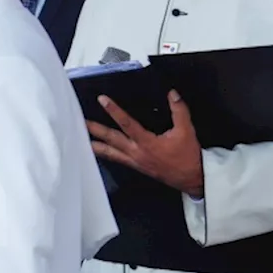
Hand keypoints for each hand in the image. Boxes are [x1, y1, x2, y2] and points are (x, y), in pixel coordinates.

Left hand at [88, 90, 203, 196]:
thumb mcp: (186, 131)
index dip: (114, 110)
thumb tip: (172, 94)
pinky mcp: (135, 166)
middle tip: (80, 121)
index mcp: (146, 142)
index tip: (102, 100)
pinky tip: (98, 151)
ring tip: (80, 139)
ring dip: (95, 145)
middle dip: (95, 129)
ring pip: (109, 152)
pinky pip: (116, 159)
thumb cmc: (188, 155)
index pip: (126, 123)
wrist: (191, 178)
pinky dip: (105, 154)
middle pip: (111, 139)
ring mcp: (133, 161)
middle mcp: (136, 152)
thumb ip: (179, 111)